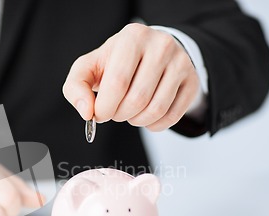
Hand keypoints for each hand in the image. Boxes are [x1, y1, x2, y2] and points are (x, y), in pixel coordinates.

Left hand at [63, 23, 199, 130]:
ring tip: (129, 113)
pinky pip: (172, 117)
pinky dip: (154, 125)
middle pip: (137, 99)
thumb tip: (87, 112)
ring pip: (156, 110)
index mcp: (132, 37)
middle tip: (114, 112)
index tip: (99, 113)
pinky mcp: (192, 81)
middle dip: (119, 115)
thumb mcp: (89, 68)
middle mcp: (161, 45)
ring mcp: (180, 63)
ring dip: (136, 121)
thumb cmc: (114, 63)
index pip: (118, 83)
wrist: (148, 54)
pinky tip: (145, 116)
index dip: (104, 107)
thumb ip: (76, 88)